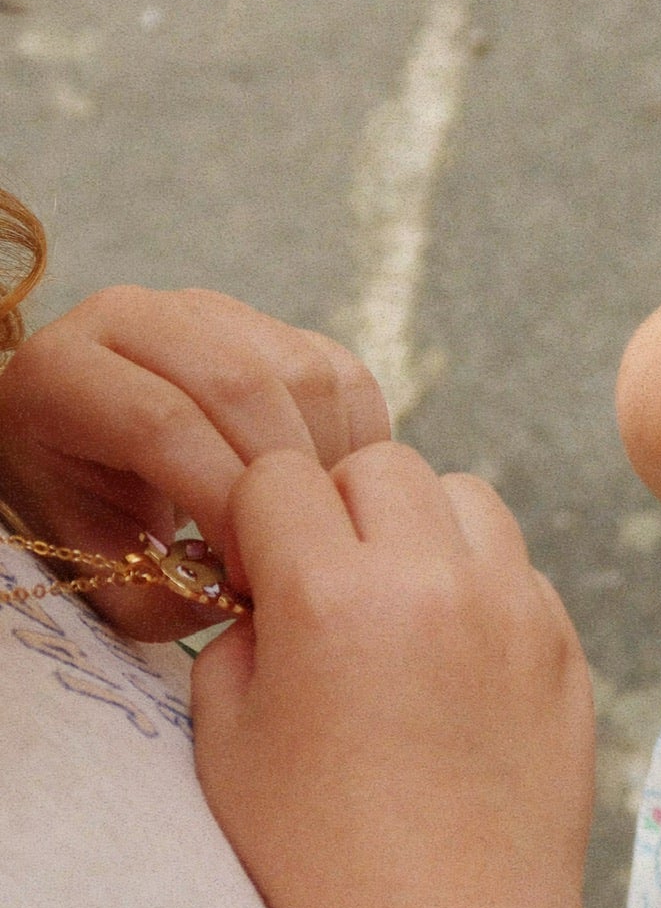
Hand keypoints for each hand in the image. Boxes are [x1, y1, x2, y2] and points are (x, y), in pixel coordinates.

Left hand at [0, 285, 388, 638]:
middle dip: (283, 481)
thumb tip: (243, 593)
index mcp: (59, 370)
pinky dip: (355, 441)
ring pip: (303, 372)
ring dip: (326, 462)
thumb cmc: (91, 521)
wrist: (97, 465)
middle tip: (296, 553)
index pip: (160, 421)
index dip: (217, 498)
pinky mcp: (271, 326)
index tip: (247, 570)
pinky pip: (343, 375)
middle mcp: (131, 317)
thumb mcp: (103, 573)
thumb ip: (162, 595)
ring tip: (314, 529)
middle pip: (238, 384)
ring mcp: (208, 311)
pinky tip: (331, 495)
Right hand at [191, 443, 592, 907]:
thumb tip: (269, 585)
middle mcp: (434, 583)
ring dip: (421, 529)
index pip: (280, 476)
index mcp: (332, 596)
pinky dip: (480, 586)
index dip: (255, 521)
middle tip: (327, 584)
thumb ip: (239, 630)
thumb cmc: (318, 855)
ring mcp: (516, 611)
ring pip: (465, 496)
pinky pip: (518, 568)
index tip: (256, 577)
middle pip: (381, 465)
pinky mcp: (565, 648)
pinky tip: (452, 658)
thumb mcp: (228, 737)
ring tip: (398, 605)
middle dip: (340, 509)